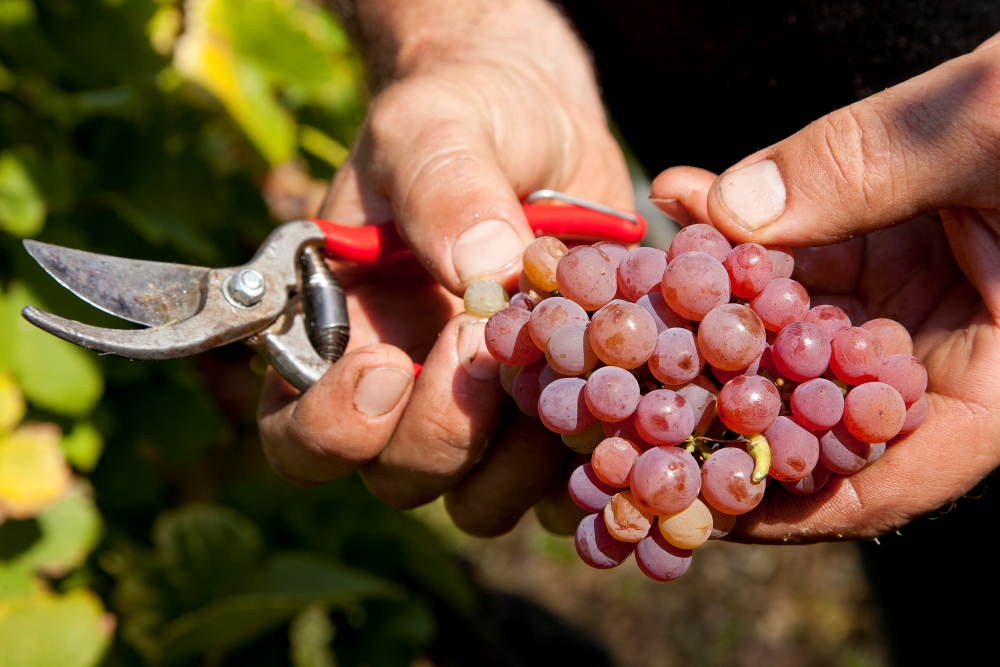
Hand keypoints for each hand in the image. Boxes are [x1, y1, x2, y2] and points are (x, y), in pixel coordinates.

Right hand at [258, 0, 630, 535]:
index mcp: (339, 342)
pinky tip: (612, 395)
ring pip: (481, 502)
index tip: (388, 362)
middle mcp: (402, 399)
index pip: (299, 439)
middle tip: (488, 336)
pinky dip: (588, 465)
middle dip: (447, 426)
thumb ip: (441, 187)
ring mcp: (482, 420)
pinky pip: (561, 489)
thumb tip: (484, 271)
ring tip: (557, 360)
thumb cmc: (462, 120)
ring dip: (520, 455)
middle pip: (400, 479)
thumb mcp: (436, 127)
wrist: (539, 130)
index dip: (336, 426)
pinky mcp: (551, 423)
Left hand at [651, 32, 999, 542]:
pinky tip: (679, 199)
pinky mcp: (880, 240)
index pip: (888, 479)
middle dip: (716, 396)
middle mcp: (941, 348)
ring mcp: (905, 295)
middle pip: (813, 403)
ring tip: (624, 289)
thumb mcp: (991, 130)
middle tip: (620, 391)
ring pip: (786, 323)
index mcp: (999, 379)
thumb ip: (874, 169)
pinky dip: (738, 227)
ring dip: (705, 303)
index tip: (693, 504)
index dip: (786, 502)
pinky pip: (795, 248)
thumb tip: (730, 211)